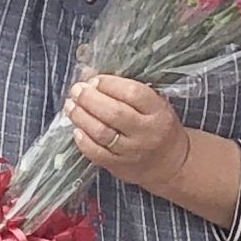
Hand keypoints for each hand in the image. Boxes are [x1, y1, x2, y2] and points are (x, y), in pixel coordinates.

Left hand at [66, 75, 192, 193]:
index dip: (109, 84)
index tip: (95, 80)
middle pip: (114, 113)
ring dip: (81, 117)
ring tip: (70, 106)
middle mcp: (146, 132)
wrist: (170, 163)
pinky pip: (97, 153)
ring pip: (102, 133)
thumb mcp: (153, 104)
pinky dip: (83, 141)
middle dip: (90, 98)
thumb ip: (125, 89)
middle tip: (77, 90)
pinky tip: (76, 129)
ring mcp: (132, 150)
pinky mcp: (119, 165)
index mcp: (157, 112)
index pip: (132, 93)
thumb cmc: (158, 127)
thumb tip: (89, 74)